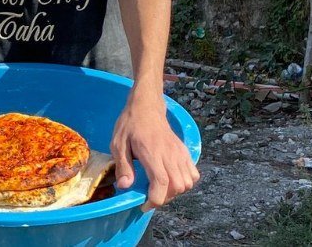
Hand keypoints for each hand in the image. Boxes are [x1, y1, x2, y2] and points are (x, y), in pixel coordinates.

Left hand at [112, 95, 199, 210]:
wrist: (146, 106)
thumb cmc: (130, 125)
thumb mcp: (118, 144)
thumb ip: (123, 166)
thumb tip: (125, 186)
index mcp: (152, 153)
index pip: (162, 183)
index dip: (155, 200)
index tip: (144, 205)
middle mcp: (170, 154)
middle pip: (177, 186)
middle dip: (164, 197)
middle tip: (150, 194)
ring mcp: (180, 153)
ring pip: (188, 183)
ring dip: (175, 191)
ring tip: (160, 187)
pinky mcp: (184, 151)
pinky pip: (194, 174)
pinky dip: (185, 182)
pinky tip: (171, 178)